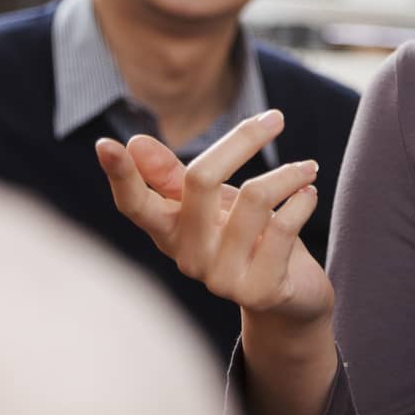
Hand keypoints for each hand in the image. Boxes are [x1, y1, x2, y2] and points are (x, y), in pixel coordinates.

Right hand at [95, 110, 334, 324]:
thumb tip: (134, 142)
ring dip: (289, 174)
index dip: (121, 177)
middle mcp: (188, 257)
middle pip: (201, 179)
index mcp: (170, 231)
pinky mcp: (260, 291)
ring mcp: (221, 279)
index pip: (135, 204)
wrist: (290, 297)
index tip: (105, 145)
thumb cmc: (245, 238)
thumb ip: (174, 176)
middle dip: (244, 139)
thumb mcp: (211, 203)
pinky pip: (284, 227)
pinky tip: (310, 194)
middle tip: (277, 117)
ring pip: (254, 197)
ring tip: (307, 169)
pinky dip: (303, 200)